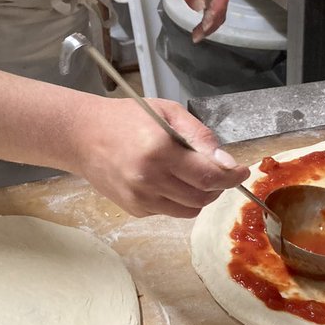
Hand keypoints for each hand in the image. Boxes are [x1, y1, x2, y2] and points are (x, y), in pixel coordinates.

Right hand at [71, 95, 249, 218]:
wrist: (82, 136)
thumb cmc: (126, 118)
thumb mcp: (168, 112)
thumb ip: (199, 136)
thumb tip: (226, 162)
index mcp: (159, 150)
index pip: (209, 175)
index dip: (232, 176)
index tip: (242, 171)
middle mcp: (149, 179)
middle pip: (203, 197)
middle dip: (218, 187)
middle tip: (219, 172)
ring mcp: (140, 198)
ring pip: (189, 210)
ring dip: (201, 196)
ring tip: (194, 176)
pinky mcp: (134, 210)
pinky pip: (170, 212)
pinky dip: (178, 200)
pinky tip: (168, 180)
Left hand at [138, 0, 229, 41]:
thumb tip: (200, 8)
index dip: (215, 12)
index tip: (204, 25)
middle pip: (222, 5)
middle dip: (213, 22)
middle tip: (198, 36)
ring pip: (218, 9)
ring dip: (211, 24)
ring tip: (197, 36)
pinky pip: (212, 8)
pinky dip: (207, 19)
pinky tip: (199, 28)